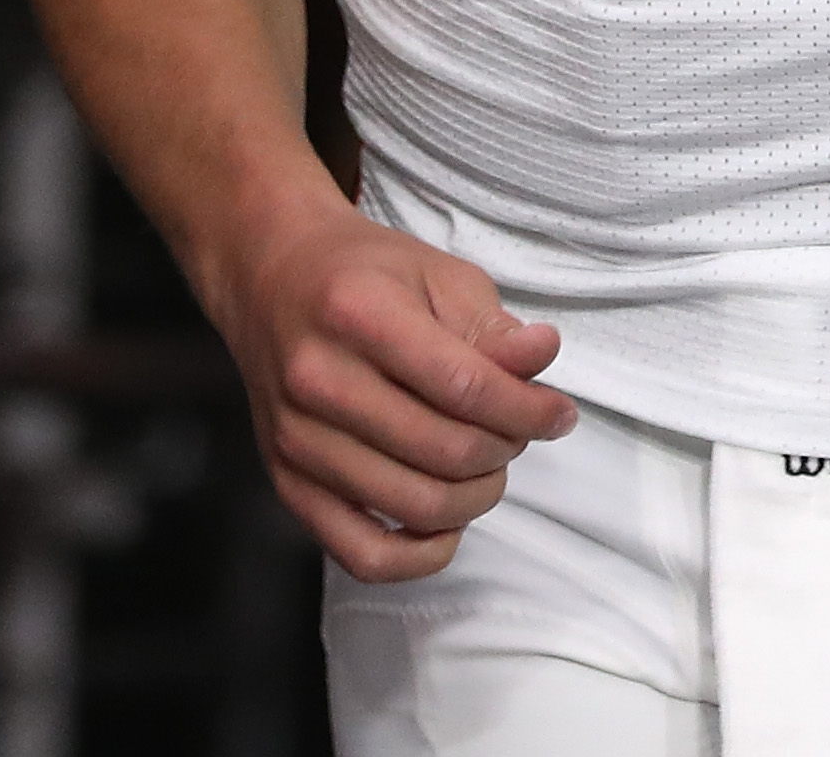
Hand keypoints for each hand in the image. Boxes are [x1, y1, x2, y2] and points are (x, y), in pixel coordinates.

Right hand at [205, 189, 576, 582]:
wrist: (270, 278)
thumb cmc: (363, 273)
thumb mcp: (438, 274)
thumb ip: (491, 327)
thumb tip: (542, 360)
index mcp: (360, 315)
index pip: (466, 387)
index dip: (529, 410)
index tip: (558, 413)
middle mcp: (319, 380)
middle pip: (446, 452)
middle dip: (506, 449)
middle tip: (518, 431)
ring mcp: (297, 440)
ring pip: (415, 507)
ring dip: (476, 497)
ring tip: (487, 463)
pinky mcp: (287, 483)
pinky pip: (362, 554)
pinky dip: (420, 556)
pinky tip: (447, 523)